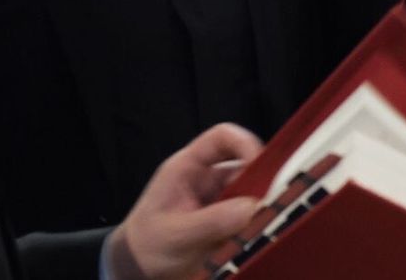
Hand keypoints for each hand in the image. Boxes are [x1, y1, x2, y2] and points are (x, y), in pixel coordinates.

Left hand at [107, 123, 262, 279]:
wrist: (136, 270)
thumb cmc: (146, 245)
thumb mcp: (177, 234)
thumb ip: (212, 221)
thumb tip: (251, 207)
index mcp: (188, 167)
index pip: (222, 138)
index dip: (244, 144)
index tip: (261, 167)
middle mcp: (206, 179)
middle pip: (244, 167)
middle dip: (259, 185)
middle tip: (269, 206)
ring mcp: (217, 201)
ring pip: (250, 195)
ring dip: (258, 209)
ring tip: (258, 229)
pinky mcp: (224, 223)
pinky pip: (248, 218)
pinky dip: (255, 227)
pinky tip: (251, 241)